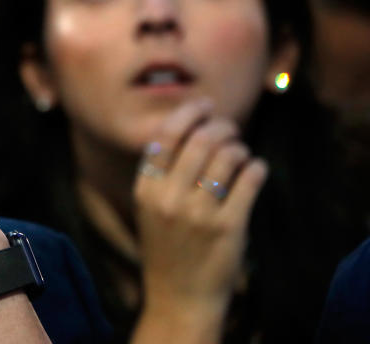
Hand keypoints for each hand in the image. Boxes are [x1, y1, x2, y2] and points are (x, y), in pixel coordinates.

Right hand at [133, 99, 267, 331]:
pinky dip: (256, 167)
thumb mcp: (149, 208)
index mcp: (146, 189)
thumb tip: (189, 126)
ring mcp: (199, 214)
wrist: (180, 297)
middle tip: (230, 127)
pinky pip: (249, 179)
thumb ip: (161, 172)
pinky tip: (255, 169)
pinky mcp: (229, 228)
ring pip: (227, 155)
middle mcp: (169, 199)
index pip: (166, 136)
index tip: (205, 105)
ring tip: (241, 152)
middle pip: (200, 139)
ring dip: (239, 146)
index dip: (189, 113)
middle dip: (221, 125)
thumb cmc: (167, 246)